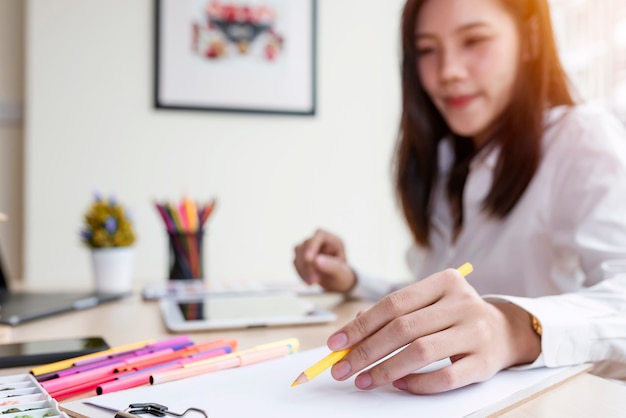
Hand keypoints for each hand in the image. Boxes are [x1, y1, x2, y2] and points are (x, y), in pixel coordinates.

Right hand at [293, 229, 356, 292]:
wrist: (336, 282)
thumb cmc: (342, 275)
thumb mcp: (341, 273)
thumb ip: (331, 266)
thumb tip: (316, 260)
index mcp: (332, 240)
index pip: (319, 235)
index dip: (312, 245)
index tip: (308, 259)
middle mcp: (320, 241)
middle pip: (307, 244)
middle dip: (308, 264)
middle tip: (315, 280)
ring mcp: (309, 247)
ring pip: (298, 251)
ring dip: (303, 269)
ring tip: (313, 282)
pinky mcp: (301, 256)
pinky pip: (295, 261)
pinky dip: (300, 272)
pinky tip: (309, 281)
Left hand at [325, 268, 541, 393]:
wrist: (505, 331)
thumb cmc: (454, 316)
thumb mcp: (429, 304)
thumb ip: (395, 314)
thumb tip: (351, 335)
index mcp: (445, 282)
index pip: (393, 303)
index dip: (361, 325)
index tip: (336, 343)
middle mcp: (462, 303)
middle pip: (403, 328)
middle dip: (366, 351)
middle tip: (342, 369)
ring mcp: (476, 332)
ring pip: (421, 352)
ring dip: (385, 369)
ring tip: (363, 380)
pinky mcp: (485, 363)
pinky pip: (445, 377)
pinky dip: (417, 384)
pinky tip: (399, 385)